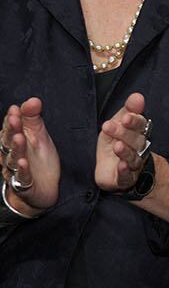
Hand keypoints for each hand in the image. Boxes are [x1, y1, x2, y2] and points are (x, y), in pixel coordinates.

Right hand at [3, 97, 60, 212]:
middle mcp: (10, 154)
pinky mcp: (24, 184)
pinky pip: (21, 177)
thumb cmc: (38, 159)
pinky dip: (22, 170)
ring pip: (12, 158)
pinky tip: (23, 162)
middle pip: (8, 141)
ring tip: (19, 138)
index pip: (10, 128)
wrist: (43, 187)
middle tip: (15, 120)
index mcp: (13, 140)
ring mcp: (16, 169)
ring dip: (16, 148)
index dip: (12, 119)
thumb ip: (34, 118)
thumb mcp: (38, 135)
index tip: (16, 109)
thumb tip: (33, 100)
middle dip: (11, 130)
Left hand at [95, 92, 152, 192]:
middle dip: (125, 134)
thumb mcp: (117, 125)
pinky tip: (121, 166)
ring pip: (133, 158)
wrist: (111, 171)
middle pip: (136, 141)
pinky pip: (127, 176)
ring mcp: (133, 165)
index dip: (135, 122)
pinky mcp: (125, 179)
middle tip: (110, 126)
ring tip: (117, 146)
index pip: (141, 126)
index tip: (126, 116)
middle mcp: (138, 150)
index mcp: (137, 135)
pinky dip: (124, 172)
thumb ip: (128, 111)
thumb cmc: (115, 144)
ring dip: (126, 152)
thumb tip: (137, 96)